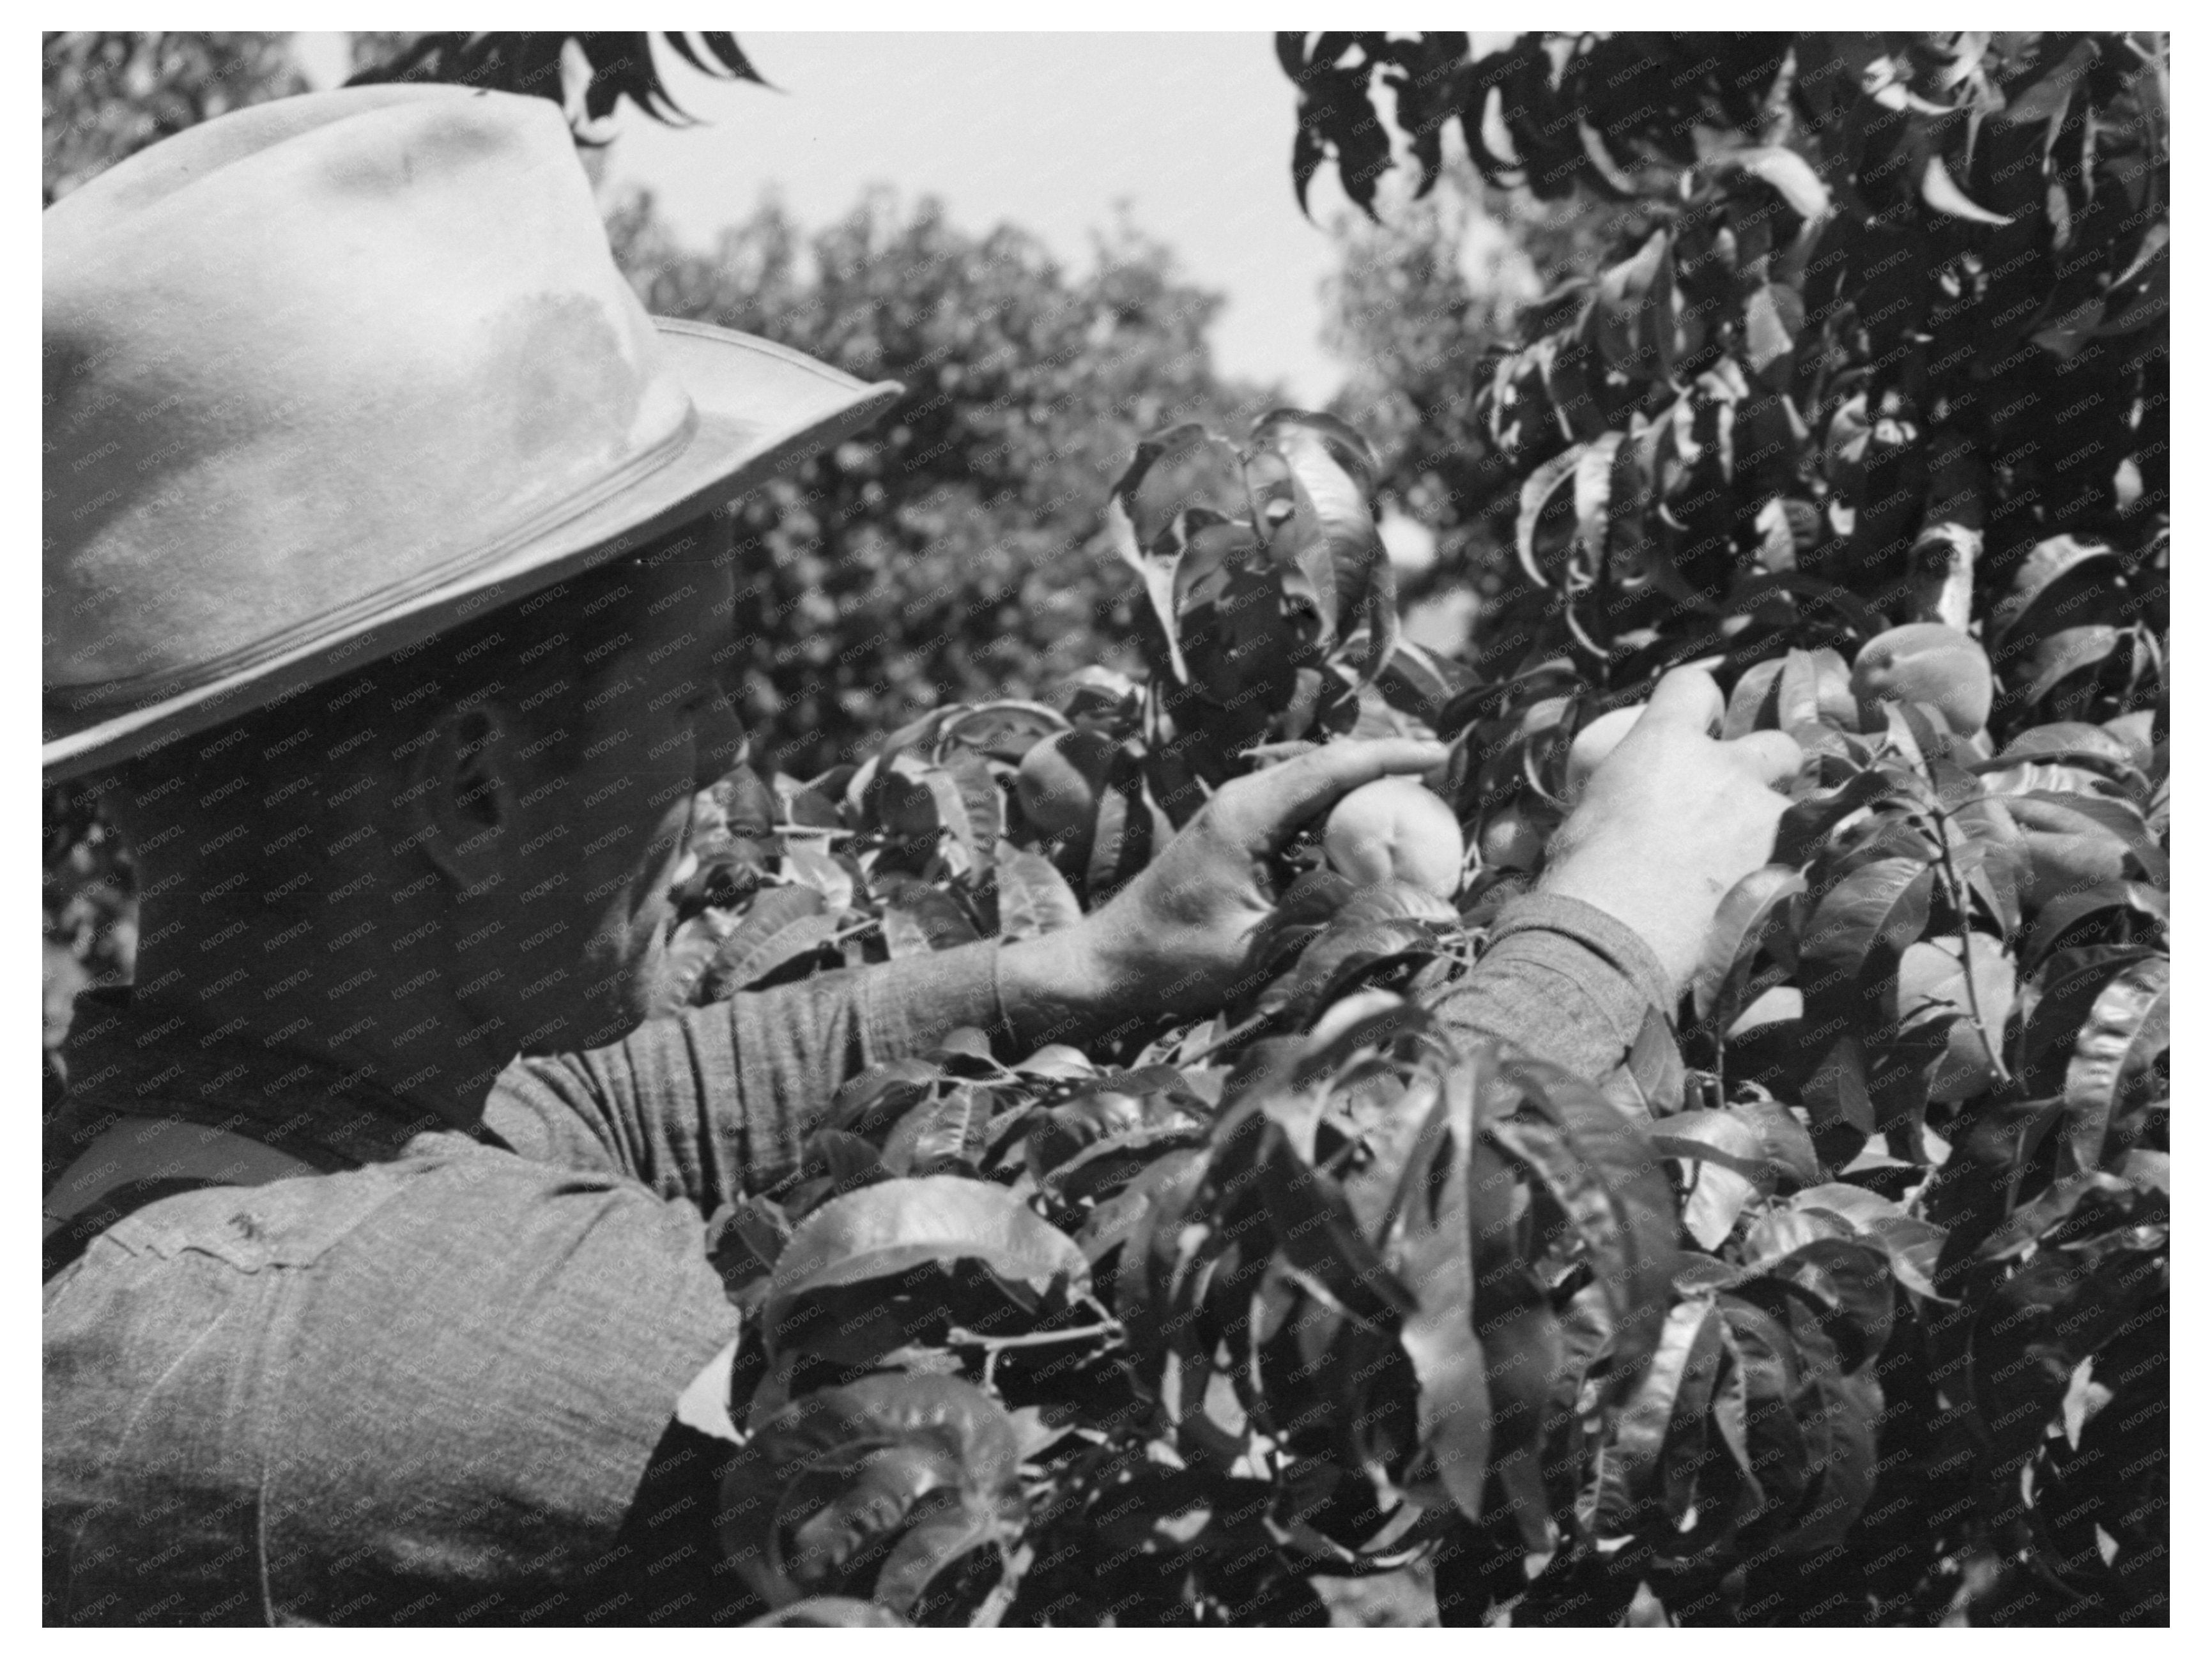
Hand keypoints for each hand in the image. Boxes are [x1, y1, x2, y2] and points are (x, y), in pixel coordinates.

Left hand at [998, 737, 1446, 1042]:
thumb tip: (1391, 897)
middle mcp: (1240, 799)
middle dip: (1386, 763)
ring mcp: (1235, 811)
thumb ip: (1321, 919)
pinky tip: (1366, 836)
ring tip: (1416, 802)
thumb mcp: (1256, 949)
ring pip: (1312, 781)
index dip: (1391, 757)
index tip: (1440, 755)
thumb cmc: (1173, 961)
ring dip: (1362, 787)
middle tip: (1442, 778)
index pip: (1332, 768)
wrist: (1108, 962)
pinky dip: (1336, 812)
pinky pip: (1297, 807)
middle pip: (1327, 762)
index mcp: (1246, 814)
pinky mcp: (1233, 830)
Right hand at [1539, 668, 1802, 995]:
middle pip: (1773, 743)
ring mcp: (1761, 815)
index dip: (1697, 704)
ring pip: (1795, 805)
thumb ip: (1621, 795)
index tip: (1695, 727)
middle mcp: (1723, 767)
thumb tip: (1619, 807)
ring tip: (1751, 862)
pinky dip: (1784, 873)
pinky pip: (1801, 859)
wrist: (1614, 934)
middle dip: (1764, 767)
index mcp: (1664, 744)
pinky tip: (1759, 899)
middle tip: (1738, 799)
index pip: (1692, 687)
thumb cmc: (1582, 877)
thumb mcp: (1585, 816)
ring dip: (1776, 826)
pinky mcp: (1786, 864)